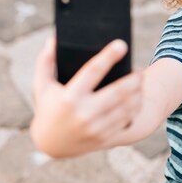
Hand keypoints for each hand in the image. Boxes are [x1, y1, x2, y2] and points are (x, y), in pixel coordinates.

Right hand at [30, 36, 141, 157]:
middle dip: (133, 78)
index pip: (93, 71)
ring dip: (138, 92)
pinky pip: (126, 120)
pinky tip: (137, 98)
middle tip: (138, 69)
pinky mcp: (104, 137)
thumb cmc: (47, 108)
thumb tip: (54, 38)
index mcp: (69, 97)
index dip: (109, 56)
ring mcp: (95, 128)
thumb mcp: (42, 85)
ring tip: (139, 81)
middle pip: (118, 92)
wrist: (51, 144)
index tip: (122, 45)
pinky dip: (135, 107)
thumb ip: (46, 61)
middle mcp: (84, 113)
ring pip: (126, 107)